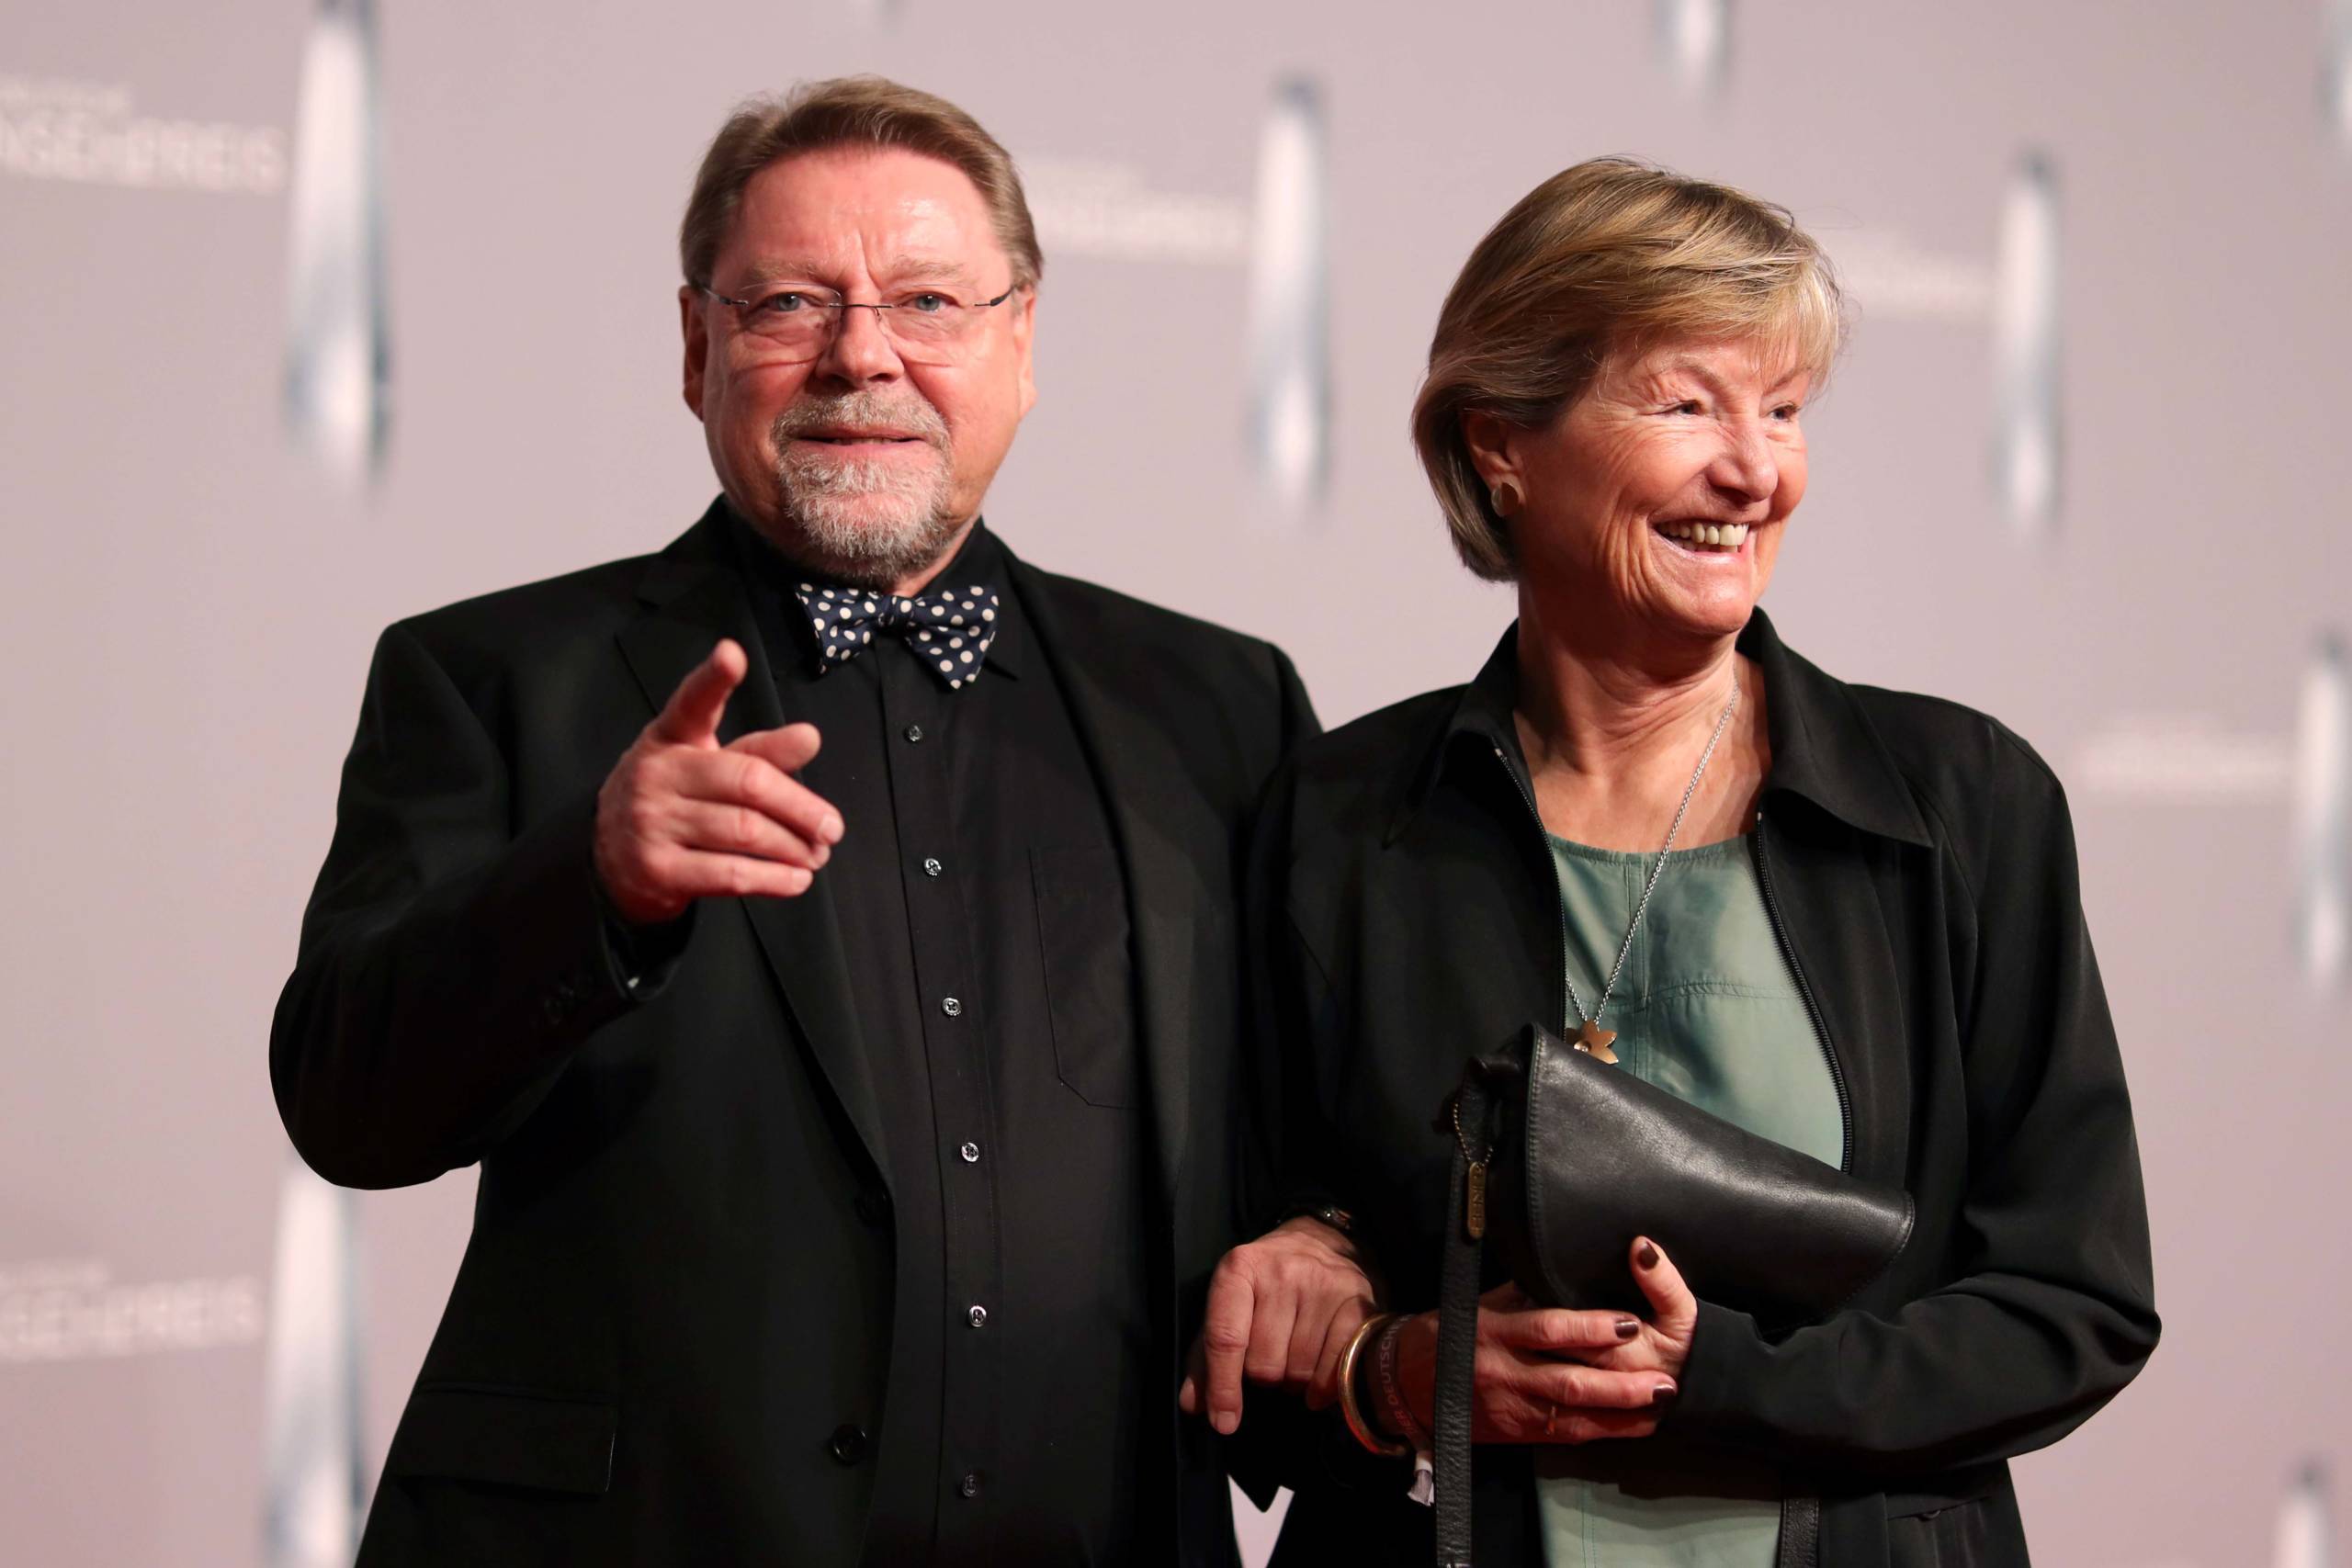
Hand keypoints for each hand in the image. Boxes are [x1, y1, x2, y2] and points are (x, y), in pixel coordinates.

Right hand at [593, 639, 844, 924]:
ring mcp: (653, 822)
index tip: (732, 655)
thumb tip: (809, 737)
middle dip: (800, 807)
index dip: (713, 679)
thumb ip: (759, 751)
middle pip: (747, 781)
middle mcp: (658, 774)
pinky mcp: (659, 870)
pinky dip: (773, 879)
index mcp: (671, 736)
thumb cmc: (673, 800)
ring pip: (745, 832)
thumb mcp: (705, 763)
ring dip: (793, 847)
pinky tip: (796, 879)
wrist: (612, 861)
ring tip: (817, 855)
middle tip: (831, 827)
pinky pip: (729, 874)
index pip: (693, 703)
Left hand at [1179, 1217, 1377, 1433]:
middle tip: (1272, 1357)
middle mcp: (1281, 1272)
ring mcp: (1322, 1285)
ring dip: (1294, 1381)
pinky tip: (1319, 1380)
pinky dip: (1324, 1388)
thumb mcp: (1231, 1305)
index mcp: (1238, 1269)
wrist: (1325, 1241)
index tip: (1224, 1423)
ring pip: (1298, 1372)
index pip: (1226, 1337)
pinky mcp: (1356, 1302)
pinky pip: (1335, 1369)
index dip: (1223, 1386)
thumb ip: (1207, 1355)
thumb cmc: (1269, 1282)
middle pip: (1263, 1364)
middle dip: (1263, 1376)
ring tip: (1296, 1356)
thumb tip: (1193, 1405)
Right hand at [1393, 1237, 1698, 1443]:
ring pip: (1572, 1416)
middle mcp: (1503, 1372)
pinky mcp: (1514, 1433)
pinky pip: (1563, 1435)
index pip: (1548, 1329)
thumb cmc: (1447, 1332)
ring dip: (1621, 1415)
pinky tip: (1634, 1427)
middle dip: (1621, 1385)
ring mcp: (1509, 1408)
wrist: (1403, 1384)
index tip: (1630, 1324)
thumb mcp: (1480, 1304)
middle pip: (1569, 1382)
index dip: (1591, 1329)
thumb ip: (1524, 1295)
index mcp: (1494, 1331)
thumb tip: (1569, 1274)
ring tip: (1662, 1407)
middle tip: (1665, 1381)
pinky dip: (1602, 1431)